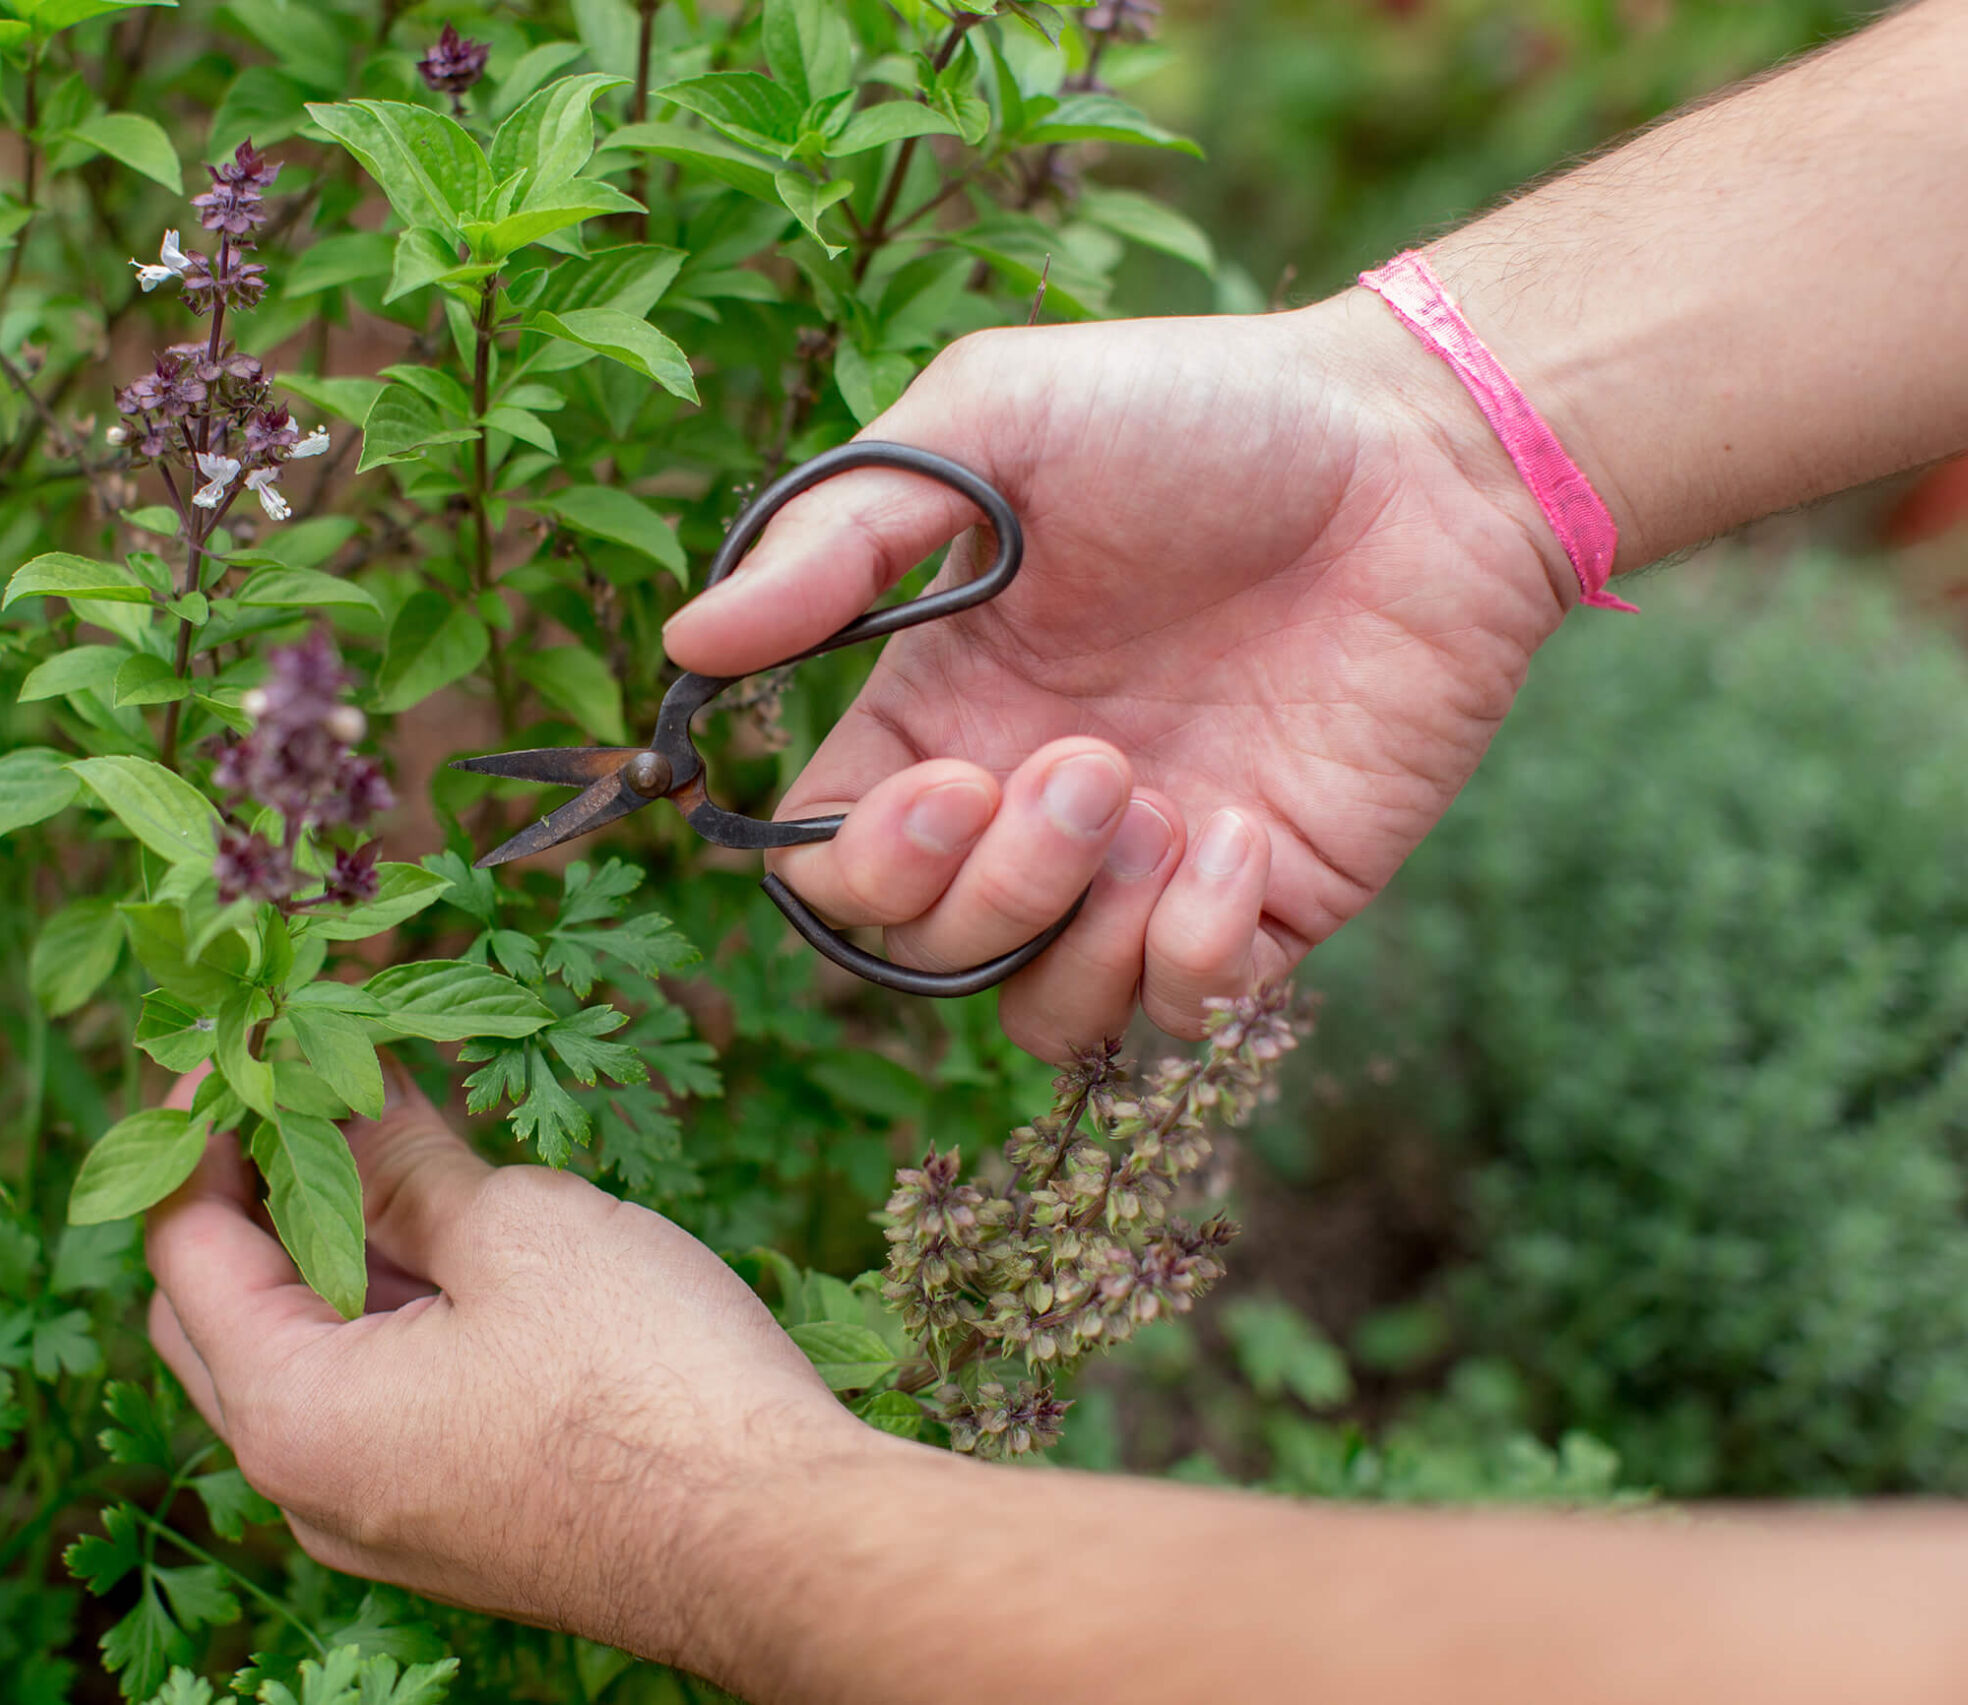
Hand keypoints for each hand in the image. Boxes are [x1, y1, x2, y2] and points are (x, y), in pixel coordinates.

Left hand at [143, 1068, 867, 1661]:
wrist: (780, 1541)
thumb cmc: (650, 1385)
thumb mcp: (514, 1231)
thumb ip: (401, 1159)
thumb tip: (345, 1086)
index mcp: (292, 1412)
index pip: (183, 1240)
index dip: (198, 1121)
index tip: (243, 1034)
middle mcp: (305, 1484)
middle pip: (220, 1304)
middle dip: (249, 1179)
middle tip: (301, 1071)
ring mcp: (375, 1511)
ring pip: (303, 1349)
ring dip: (326, 1235)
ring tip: (381, 1119)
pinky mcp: (447, 1513)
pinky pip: (372, 1392)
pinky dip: (384, 1298)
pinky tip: (443, 1216)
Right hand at [663, 292, 1568, 1056]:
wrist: (1423, 453)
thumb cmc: (1198, 414)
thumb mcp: (992, 424)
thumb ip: (838, 536)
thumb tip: (690, 646)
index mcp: (941, 711)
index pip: (830, 865)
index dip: (860, 864)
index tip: (947, 778)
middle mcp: (1026, 806)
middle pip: (922, 954)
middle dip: (989, 887)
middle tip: (1090, 762)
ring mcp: (1141, 867)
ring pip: (1037, 1012)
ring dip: (1080, 929)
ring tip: (1165, 803)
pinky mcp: (1262, 905)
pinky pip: (1178, 1018)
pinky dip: (1192, 959)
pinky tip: (1242, 837)